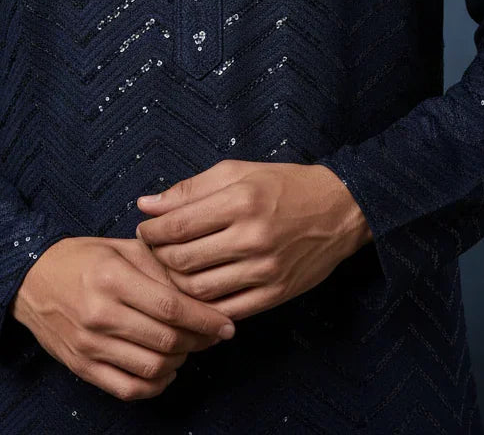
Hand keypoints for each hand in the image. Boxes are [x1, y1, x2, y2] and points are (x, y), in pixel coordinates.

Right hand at [9, 236, 236, 401]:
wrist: (30, 280)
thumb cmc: (81, 259)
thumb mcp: (120, 247)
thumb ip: (159, 264)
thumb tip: (200, 284)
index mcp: (112, 276)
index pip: (170, 306)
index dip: (205, 319)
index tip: (227, 324)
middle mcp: (100, 312)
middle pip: (166, 339)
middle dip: (199, 341)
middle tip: (212, 335)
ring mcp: (90, 344)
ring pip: (152, 368)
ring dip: (180, 362)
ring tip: (187, 348)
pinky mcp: (83, 367)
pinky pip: (128, 389)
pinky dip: (155, 386)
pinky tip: (165, 370)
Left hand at [135, 159, 372, 322]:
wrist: (338, 209)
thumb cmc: (282, 184)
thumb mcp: (237, 172)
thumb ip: (189, 189)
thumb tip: (146, 205)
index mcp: (240, 201)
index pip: (177, 226)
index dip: (151, 232)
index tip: (144, 230)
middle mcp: (252, 237)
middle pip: (184, 261)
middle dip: (158, 258)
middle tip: (152, 252)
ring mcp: (265, 270)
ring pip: (200, 290)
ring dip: (176, 285)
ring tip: (172, 271)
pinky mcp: (276, 294)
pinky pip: (227, 310)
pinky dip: (204, 307)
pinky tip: (196, 294)